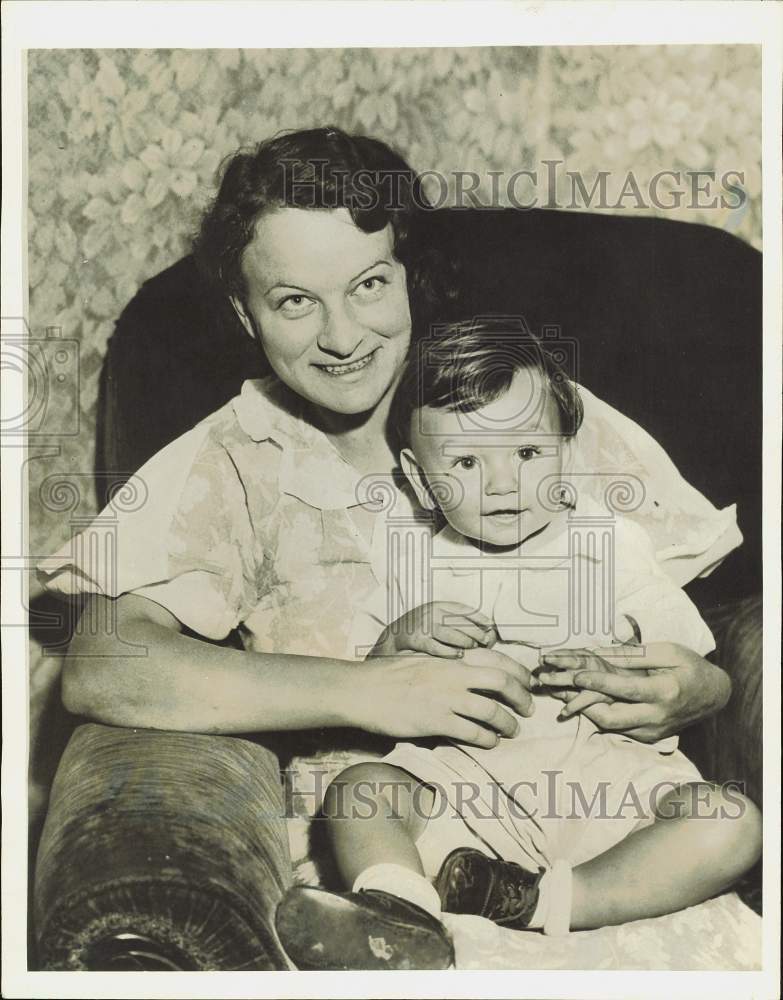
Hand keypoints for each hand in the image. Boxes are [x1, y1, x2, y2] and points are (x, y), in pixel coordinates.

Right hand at [356, 646, 534, 748]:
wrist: (361, 690)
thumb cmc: (388, 677)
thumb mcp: (422, 662)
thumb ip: (447, 668)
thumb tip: (469, 676)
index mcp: (449, 659)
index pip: (495, 659)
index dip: (518, 671)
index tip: (527, 683)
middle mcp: (452, 675)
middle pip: (501, 682)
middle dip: (521, 696)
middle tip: (528, 709)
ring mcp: (444, 698)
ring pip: (491, 710)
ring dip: (507, 723)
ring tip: (512, 730)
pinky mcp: (435, 721)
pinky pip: (471, 732)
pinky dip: (486, 739)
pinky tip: (490, 742)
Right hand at [369, 602, 497, 658]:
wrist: (391, 640)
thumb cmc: (421, 633)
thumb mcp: (437, 621)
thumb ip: (458, 626)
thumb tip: (487, 635)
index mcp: (438, 606)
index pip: (464, 609)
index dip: (479, 618)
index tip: (490, 627)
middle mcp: (430, 613)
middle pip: (461, 622)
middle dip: (476, 632)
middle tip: (484, 642)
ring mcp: (422, 626)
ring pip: (451, 633)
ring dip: (465, 642)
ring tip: (471, 648)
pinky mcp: (415, 640)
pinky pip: (437, 646)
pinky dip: (450, 652)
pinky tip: (458, 656)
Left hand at [536, 643, 730, 742]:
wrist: (713, 696)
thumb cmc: (690, 667)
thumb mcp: (667, 652)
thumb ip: (635, 655)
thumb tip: (601, 654)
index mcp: (665, 692)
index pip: (625, 690)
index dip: (599, 683)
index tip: (575, 675)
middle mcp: (657, 717)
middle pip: (609, 717)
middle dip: (577, 703)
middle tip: (551, 686)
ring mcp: (651, 731)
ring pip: (608, 724)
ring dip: (579, 708)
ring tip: (555, 691)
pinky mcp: (646, 736)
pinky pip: (615, 726)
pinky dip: (595, 712)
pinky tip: (574, 700)